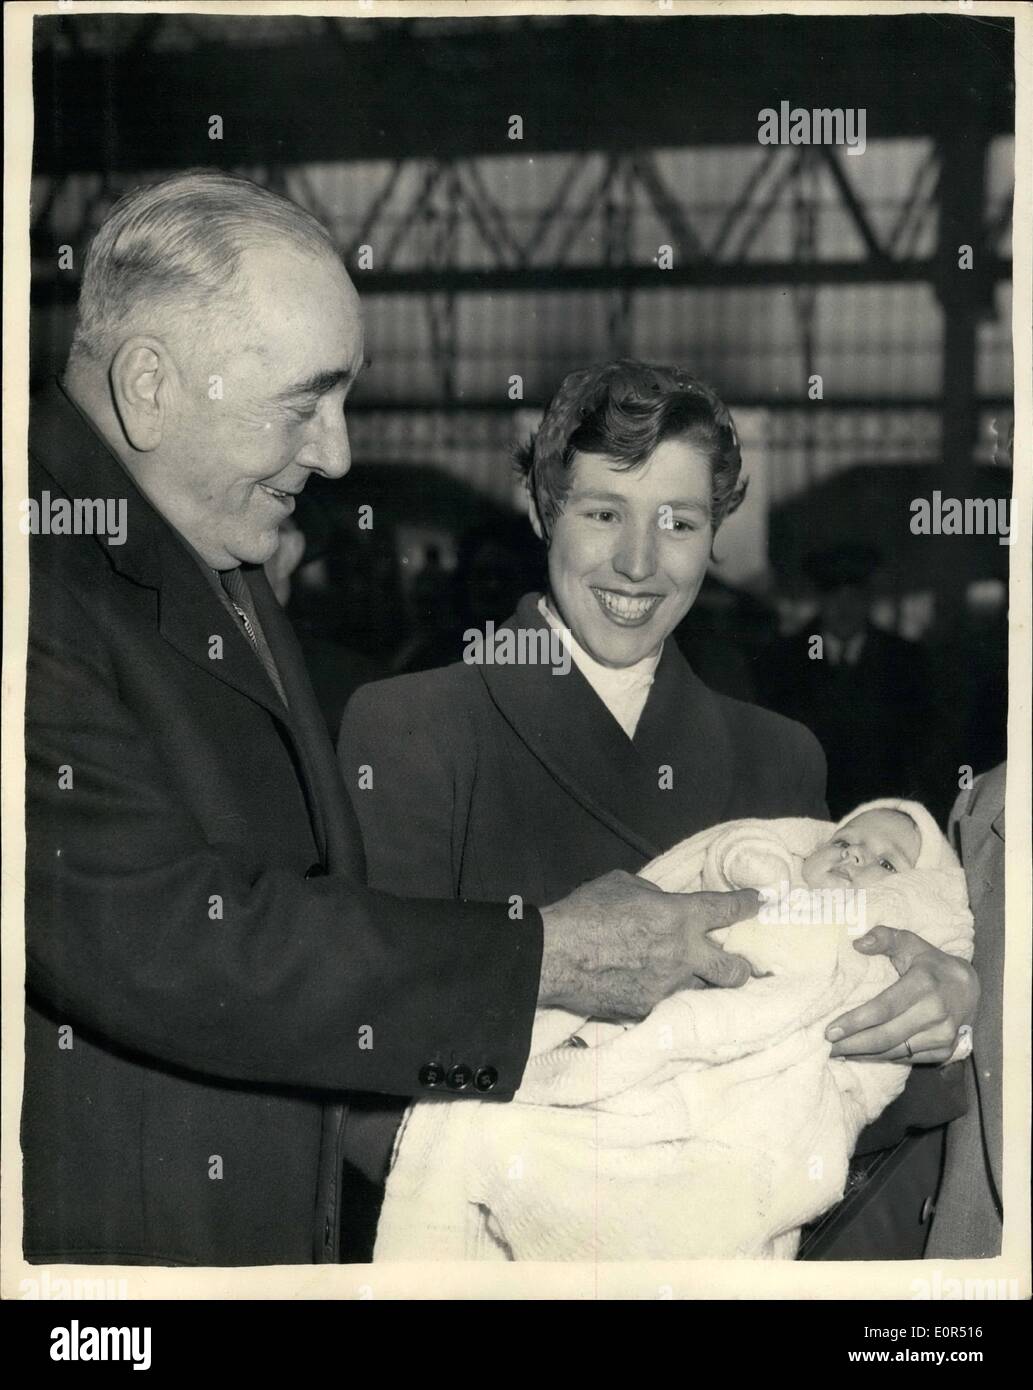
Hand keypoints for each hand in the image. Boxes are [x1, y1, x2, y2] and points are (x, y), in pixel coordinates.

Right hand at [538, 870, 758, 1018]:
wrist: (554, 955)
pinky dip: (658, 992)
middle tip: (739, 964)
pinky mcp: (646, 1011)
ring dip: (694, 981)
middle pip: (734, 971)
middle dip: (742, 968)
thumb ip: (655, 896)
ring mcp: (666, 988)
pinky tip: (640, 985)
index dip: (748, 905)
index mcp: (679, 917)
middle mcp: (683, 956)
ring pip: (699, 990)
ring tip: (680, 975)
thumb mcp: (624, 885)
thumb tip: (663, 906)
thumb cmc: (586, 911)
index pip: (728, 909)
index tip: (758, 903)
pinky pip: (663, 1001)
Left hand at [825, 925, 978, 1063]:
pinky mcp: (946, 1050)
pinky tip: (864, 1055)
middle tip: (828, 1047)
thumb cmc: (930, 963)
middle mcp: (936, 1012)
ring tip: (839, 1052)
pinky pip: (907, 1058)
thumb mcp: (910, 942)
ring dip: (864, 1054)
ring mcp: (943, 1035)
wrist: (970, 987)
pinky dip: (883, 1058)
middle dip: (853, 1044)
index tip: (829, 1030)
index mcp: (924, 984)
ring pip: (895, 1051)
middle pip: (886, 1036)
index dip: (855, 1022)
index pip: (883, 1009)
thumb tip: (858, 944)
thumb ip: (884, 937)